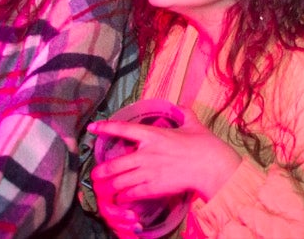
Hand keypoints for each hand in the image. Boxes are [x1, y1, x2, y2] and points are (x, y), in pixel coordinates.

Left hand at [89, 112, 240, 224]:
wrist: (211, 166)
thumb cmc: (204, 144)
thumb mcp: (193, 124)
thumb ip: (184, 113)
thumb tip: (181, 105)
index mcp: (153, 135)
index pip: (123, 129)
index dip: (105, 128)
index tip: (92, 128)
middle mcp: (146, 153)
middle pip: (114, 164)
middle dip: (100, 171)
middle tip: (94, 174)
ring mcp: (148, 172)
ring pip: (119, 182)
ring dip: (108, 187)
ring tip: (102, 190)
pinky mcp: (153, 187)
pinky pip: (131, 194)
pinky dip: (123, 197)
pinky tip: (120, 198)